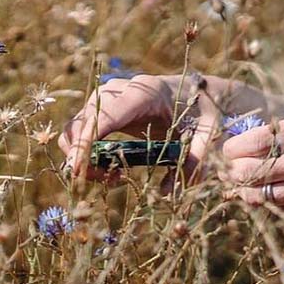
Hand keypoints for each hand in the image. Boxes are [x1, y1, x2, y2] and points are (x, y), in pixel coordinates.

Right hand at [57, 72, 227, 185]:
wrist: (200, 91)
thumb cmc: (203, 110)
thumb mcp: (207, 134)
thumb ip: (194, 161)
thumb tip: (167, 193)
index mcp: (146, 92)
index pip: (106, 114)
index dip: (87, 139)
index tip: (76, 167)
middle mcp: (121, 90)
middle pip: (85, 120)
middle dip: (83, 155)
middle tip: (105, 181)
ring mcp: (109, 96)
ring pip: (77, 126)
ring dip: (83, 157)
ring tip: (111, 177)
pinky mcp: (105, 107)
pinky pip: (82, 129)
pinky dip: (85, 152)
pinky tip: (109, 170)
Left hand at [221, 110, 283, 227]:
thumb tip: (249, 140)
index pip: (259, 139)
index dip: (235, 147)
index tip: (228, 150)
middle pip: (254, 170)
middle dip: (235, 171)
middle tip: (230, 170)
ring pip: (263, 196)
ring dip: (247, 191)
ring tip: (242, 186)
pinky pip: (282, 212)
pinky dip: (271, 206)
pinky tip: (268, 198)